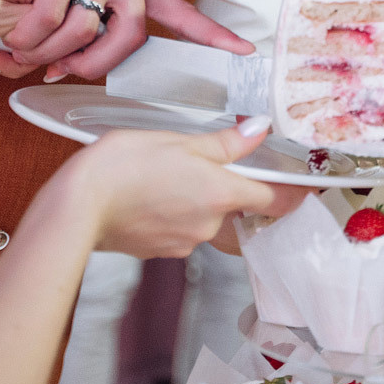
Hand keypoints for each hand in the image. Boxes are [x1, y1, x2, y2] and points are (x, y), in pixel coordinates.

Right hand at [0, 0, 250, 80]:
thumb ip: (87, 15)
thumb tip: (71, 64)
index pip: (177, 8)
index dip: (210, 32)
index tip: (243, 49)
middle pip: (130, 36)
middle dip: (96, 66)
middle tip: (65, 71)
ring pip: (86, 32)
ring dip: (52, 53)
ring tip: (27, 53)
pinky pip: (52, 18)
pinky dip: (31, 37)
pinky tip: (16, 37)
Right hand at [70, 121, 306, 258]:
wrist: (78, 206)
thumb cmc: (123, 166)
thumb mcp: (178, 140)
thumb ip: (224, 143)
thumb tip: (258, 131)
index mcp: (221, 195)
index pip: (275, 201)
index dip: (292, 194)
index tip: (304, 189)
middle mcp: (209, 225)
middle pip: (239, 212)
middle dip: (232, 192)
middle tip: (212, 166)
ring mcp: (183, 243)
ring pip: (207, 221)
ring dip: (200, 202)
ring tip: (174, 176)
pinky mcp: (159, 251)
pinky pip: (180, 231)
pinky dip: (175, 213)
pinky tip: (153, 193)